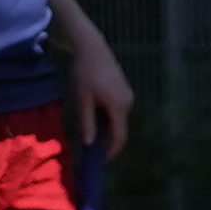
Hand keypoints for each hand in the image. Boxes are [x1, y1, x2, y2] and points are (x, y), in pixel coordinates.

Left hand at [58, 22, 137, 151]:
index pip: (119, 137)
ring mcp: (127, 95)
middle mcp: (128, 103)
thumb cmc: (85, 73)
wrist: (92, 47)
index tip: (101, 162)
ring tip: (91, 135)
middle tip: (92, 151)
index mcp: (118, 107)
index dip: (111, 151)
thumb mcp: (83, 99)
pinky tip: (95, 118)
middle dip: (108, 142)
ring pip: (118, 120)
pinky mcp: (123, 90)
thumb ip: (87, 122)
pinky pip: (117, 110)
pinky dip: (108, 118)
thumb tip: (89, 144)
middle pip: (120, 129)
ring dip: (107, 130)